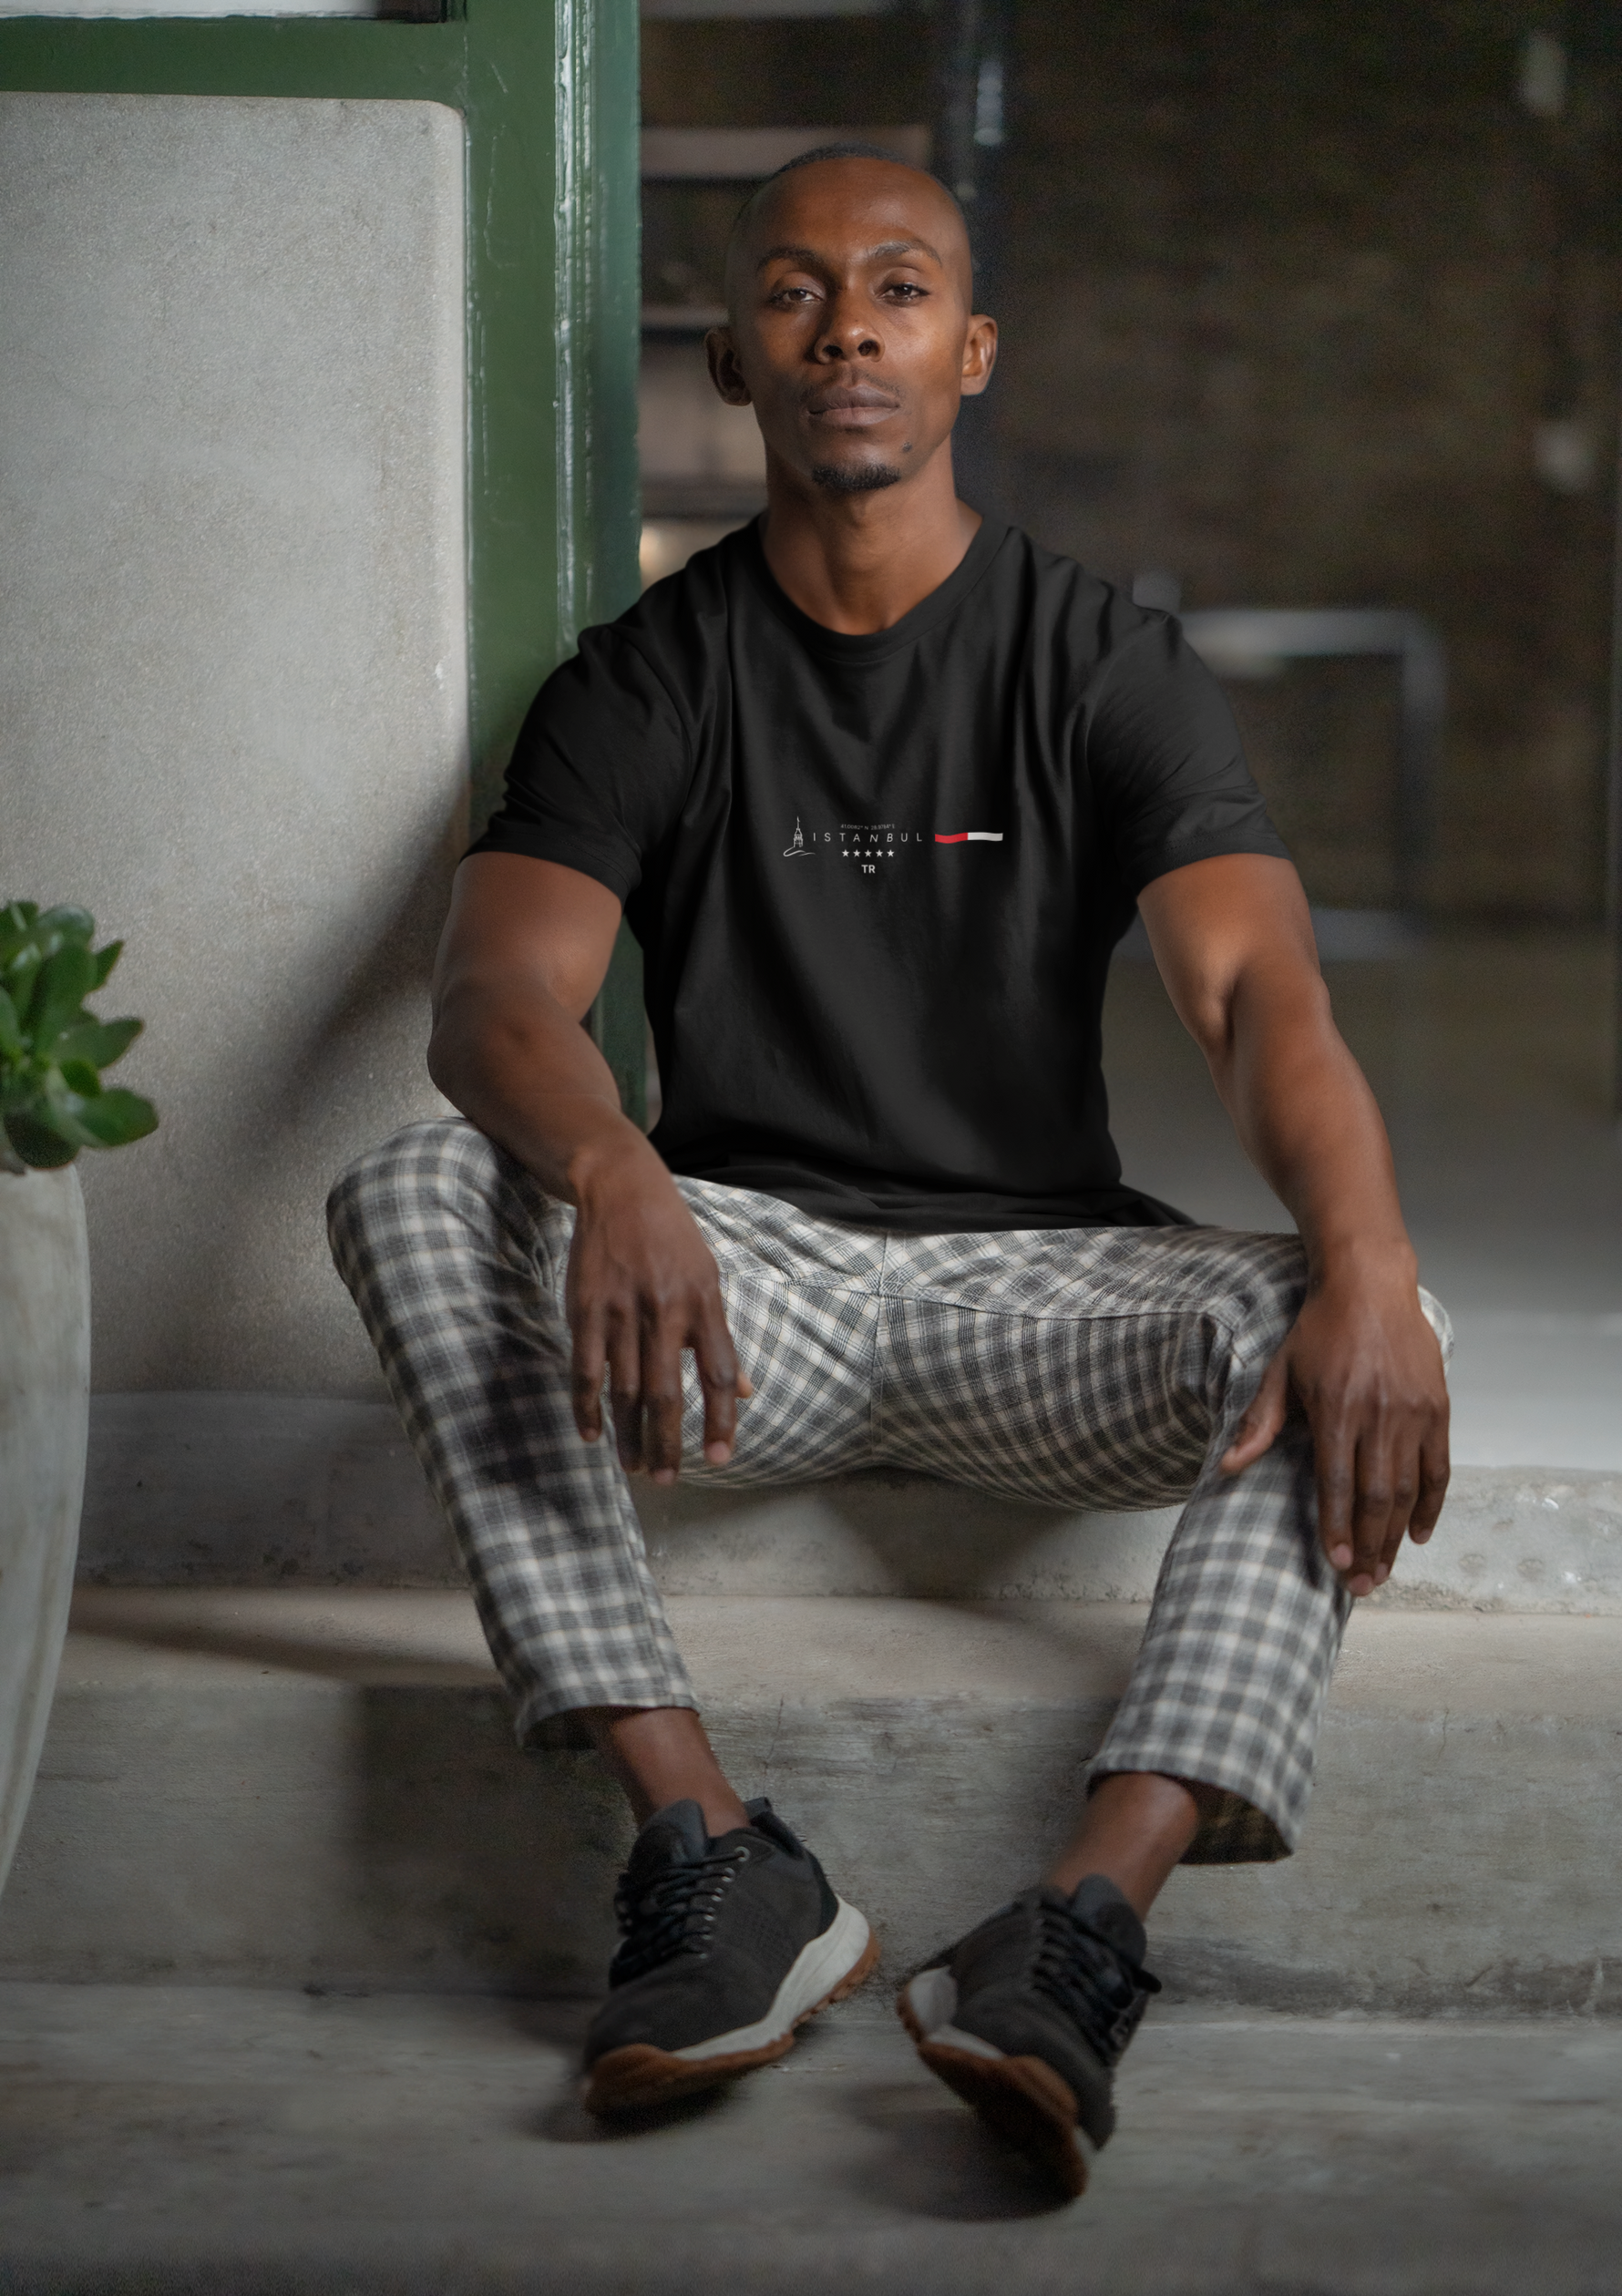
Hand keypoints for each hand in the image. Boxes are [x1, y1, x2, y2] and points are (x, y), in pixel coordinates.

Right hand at [565, 1136, 751, 1482]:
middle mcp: (665, 1310)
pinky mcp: (585, 1309)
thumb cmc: (672, 1238)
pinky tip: (592, 1435)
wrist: (621, 1189)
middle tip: (668, 1480)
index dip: (721, 1419)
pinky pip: (586, 1369)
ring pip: (624, 1389)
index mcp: (704, 1303)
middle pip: (666, 1392)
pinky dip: (587, 1406)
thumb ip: (722, 1338)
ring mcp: (621, 1311)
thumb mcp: (709, 1278)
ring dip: (629, 1435)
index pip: (719, 1373)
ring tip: (635, 1467)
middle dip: (668, 1442)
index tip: (719, 1458)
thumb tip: (748, 1391)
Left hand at [1219, 1267, 1448, 1596]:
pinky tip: (1419, 1533)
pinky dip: (1431, 1503)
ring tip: (1384, 1571)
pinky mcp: (1437, 1407)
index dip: (1338, 1527)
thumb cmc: (1320, 1330)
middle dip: (1369, 1546)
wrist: (1370, 1286)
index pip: (1337, 1482)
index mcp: (1338, 1409)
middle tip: (1361, 1586)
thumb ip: (1260, 1423)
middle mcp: (1379, 1415)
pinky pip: (1438, 1467)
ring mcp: (1413, 1412)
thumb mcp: (1281, 1371)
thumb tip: (1227, 1467)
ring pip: (1408, 1488)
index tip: (1336, 1563)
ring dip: (1397, 1536)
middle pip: (1377, 1496)